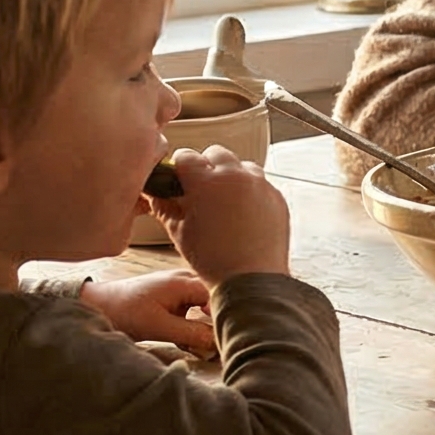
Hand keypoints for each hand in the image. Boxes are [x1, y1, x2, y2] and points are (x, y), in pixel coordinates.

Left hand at [78, 267, 216, 356]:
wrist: (97, 305)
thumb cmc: (125, 311)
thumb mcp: (159, 327)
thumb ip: (191, 333)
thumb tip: (217, 342)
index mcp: (185, 282)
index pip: (219, 298)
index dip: (224, 319)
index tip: (225, 339)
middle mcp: (185, 279)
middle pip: (214, 301)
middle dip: (214, 323)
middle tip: (213, 344)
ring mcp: (178, 286)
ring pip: (203, 306)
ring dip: (201, 325)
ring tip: (195, 343)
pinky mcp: (171, 296)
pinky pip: (191, 308)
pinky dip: (190, 324)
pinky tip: (183, 339)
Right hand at [147, 146, 291, 285]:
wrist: (252, 280)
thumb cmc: (212, 259)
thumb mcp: (179, 232)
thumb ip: (165, 206)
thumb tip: (157, 193)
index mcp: (207, 181)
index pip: (186, 156)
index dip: (179, 168)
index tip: (178, 180)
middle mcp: (236, 176)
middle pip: (216, 153)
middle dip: (206, 166)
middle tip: (201, 191)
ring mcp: (260, 185)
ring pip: (242, 166)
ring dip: (231, 176)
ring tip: (224, 203)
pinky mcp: (277, 197)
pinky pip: (261, 184)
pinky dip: (250, 192)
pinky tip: (243, 214)